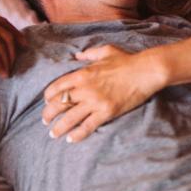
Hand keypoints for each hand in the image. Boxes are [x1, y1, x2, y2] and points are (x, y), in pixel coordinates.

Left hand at [42, 45, 164, 141]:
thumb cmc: (126, 60)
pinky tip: (71, 139)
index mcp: (82, 74)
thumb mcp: (105, 51)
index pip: (57, 87)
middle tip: (45, 121)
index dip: (48, 96)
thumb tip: (78, 56)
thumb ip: (89, 54)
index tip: (46, 101)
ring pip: (70, 118)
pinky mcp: (106, 112)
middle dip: (48, 114)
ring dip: (59, 127)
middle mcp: (85, 89)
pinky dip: (77, 134)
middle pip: (59, 104)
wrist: (145, 71)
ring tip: (53, 133)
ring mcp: (95, 102)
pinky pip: (87, 126)